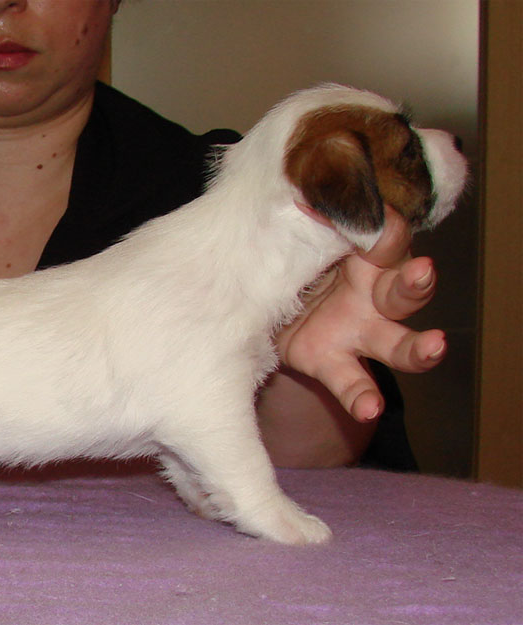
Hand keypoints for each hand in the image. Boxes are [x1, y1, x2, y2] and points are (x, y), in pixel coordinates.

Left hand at [276, 206, 445, 421]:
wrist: (259, 304)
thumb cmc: (288, 258)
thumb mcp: (293, 236)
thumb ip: (302, 223)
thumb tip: (297, 193)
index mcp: (365, 251)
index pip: (386, 233)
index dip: (377, 222)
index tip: (363, 210)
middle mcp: (372, 291)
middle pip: (405, 287)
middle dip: (416, 280)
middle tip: (421, 272)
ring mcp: (360, 331)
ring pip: (399, 342)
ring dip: (418, 347)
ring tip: (432, 348)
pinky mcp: (336, 363)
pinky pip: (354, 382)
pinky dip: (362, 396)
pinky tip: (369, 408)